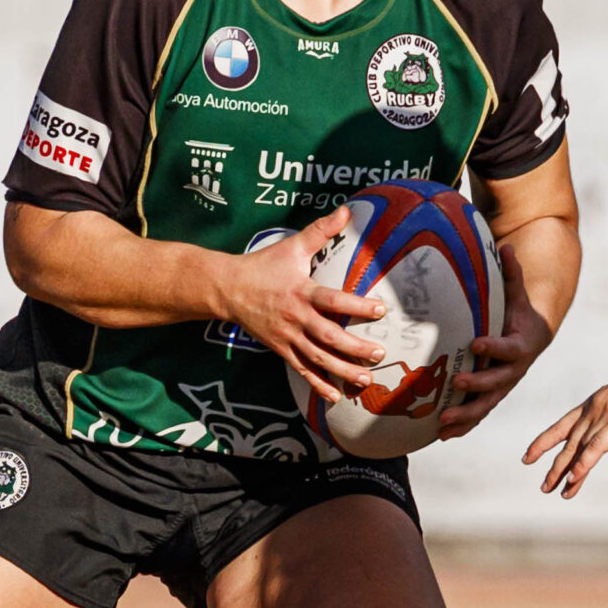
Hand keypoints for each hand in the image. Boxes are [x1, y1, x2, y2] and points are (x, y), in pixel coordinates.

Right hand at [221, 206, 386, 404]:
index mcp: (302, 291)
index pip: (333, 300)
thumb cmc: (263, 266)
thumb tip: (347, 210)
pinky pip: (301, 370)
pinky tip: (335, 396)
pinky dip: (318, 384)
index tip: (380, 310)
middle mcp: (296, 317)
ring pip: (318, 358)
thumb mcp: (292, 246)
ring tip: (365, 379)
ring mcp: (288, 337)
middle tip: (378, 353)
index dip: (356, 305)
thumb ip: (321, 231)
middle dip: (354, 347)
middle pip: (328, 336)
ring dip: (342, 370)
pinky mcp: (281, 349)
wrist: (227, 289)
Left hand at [440, 243, 550, 439]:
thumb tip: (507, 244)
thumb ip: (512, 273)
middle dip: (476, 387)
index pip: (508, 349)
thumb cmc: (519, 311)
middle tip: (455, 384)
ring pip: (486, 406)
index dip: (493, 347)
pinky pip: (478, 414)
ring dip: (465, 416)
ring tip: (442, 423)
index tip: (475, 343)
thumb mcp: (518, 293)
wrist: (534, 336)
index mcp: (520, 346)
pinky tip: (440, 435)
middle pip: (497, 383)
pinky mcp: (493, 396)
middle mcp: (513, 371)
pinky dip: (462, 426)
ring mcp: (503, 387)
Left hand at [524, 352, 607, 498]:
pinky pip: (596, 447)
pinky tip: (573, 479)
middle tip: (543, 486)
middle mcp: (595, 406)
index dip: (544, 441)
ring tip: (552, 490)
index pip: (563, 424)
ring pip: (578, 447)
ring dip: (563, 471)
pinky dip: (583, 464)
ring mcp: (607, 413)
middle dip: (553, 465)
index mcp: (596, 400)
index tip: (528, 456)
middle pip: (567, 440)